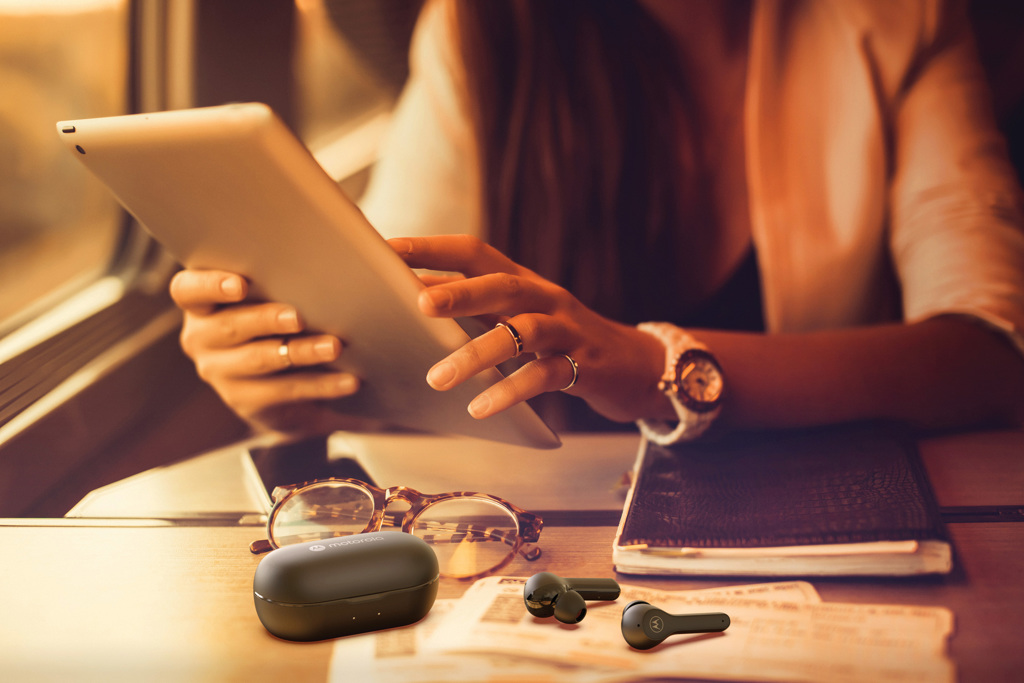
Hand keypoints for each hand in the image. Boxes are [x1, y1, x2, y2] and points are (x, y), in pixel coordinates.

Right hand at [169, 269, 363, 433]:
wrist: (288, 377)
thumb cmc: (285, 314)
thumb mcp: (285, 288)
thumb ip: (303, 263)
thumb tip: (370, 236)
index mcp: (203, 302)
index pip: (188, 290)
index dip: (210, 286)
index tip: (240, 284)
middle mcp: (201, 337)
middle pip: (228, 327)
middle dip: (266, 320)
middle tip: (298, 317)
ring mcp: (220, 372)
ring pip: (259, 361)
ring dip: (300, 353)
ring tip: (334, 346)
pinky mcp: (245, 402)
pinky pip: (284, 393)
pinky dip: (321, 385)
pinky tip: (348, 380)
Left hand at [388, 235, 668, 422]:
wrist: (633, 366)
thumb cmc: (560, 340)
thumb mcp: (518, 317)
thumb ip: (476, 308)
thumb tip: (413, 300)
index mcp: (521, 281)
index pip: (474, 252)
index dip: (433, 248)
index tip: (387, 249)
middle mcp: (544, 297)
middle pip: (502, 284)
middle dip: (459, 291)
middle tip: (418, 304)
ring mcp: (566, 330)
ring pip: (523, 332)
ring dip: (478, 353)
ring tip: (438, 378)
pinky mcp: (583, 365)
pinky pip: (545, 376)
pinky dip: (511, 391)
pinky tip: (480, 407)